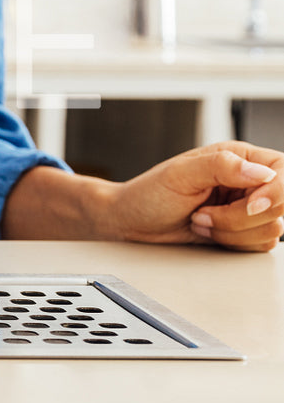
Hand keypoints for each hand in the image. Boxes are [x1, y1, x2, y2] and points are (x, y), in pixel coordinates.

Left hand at [108, 141, 282, 251]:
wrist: (134, 221)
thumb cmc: (150, 193)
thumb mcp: (180, 173)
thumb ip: (222, 166)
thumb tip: (260, 172)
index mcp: (241, 157)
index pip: (282, 173)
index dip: (275, 194)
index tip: (250, 205)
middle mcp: (250, 182)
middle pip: (279, 207)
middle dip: (239, 217)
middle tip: (203, 212)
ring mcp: (249, 208)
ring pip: (271, 229)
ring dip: (230, 231)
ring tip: (200, 219)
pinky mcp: (245, 231)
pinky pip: (259, 245)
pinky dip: (232, 243)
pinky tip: (207, 231)